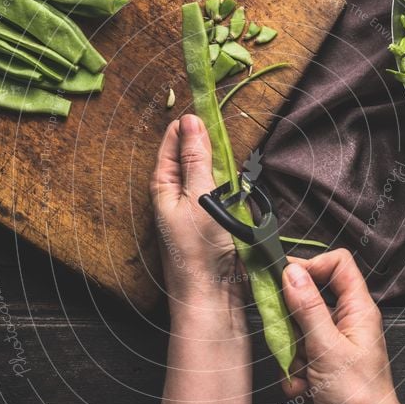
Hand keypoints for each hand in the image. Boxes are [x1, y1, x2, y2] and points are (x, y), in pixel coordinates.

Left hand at [151, 115, 251, 403]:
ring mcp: (193, 212)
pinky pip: (221, 197)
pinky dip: (231, 189)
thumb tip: (193, 122)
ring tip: (231, 159)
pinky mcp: (212, 226)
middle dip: (204, 144)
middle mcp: (175, 197)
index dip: (185, 125)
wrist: (211, 298)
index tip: (202, 105)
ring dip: (220, 168)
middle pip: (189, 159)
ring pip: (207, 177)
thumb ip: (197, 159)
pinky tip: (240, 189)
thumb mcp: (198, 197)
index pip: (171, 145)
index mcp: (163, 187)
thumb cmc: (200, 251)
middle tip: (220, 129)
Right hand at [281, 250, 404, 403]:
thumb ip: (307, 308)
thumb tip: (292, 272)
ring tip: (301, 369)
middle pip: (311, 295)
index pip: (338, 263)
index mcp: (358, 309)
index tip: (285, 279)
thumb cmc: (360, 399)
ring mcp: (336, 342)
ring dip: (292, 349)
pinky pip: (300, 352)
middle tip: (283, 330)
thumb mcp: (326, 348)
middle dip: (292, 317)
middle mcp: (349, 321)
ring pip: (300, 327)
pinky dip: (296, 370)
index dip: (311, 265)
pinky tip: (303, 387)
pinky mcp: (326, 362)